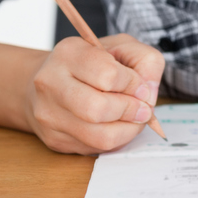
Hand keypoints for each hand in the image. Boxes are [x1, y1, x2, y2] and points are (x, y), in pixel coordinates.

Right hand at [23, 33, 164, 153]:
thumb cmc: (92, 64)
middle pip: (98, 109)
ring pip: (100, 137)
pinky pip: (95, 149)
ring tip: (133, 119)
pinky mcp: (54, 139)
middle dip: (130, 111)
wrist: (51, 82)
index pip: (108, 75)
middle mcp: (51, 83)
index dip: (134, 84)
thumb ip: (145, 62)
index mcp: (68, 53)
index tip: (141, 87)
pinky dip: (115, 140)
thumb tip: (149, 94)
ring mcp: (49, 114)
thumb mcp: (122, 47)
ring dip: (127, 130)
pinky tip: (115, 126)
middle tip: (142, 109)